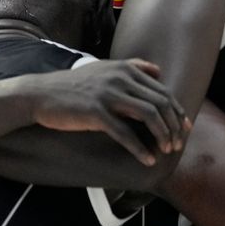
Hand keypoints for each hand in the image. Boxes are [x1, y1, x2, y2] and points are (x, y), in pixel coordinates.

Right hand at [21, 59, 188, 165]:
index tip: (184, 128)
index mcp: (125, 69)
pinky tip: (148, 159)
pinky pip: (125, 133)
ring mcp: (108, 94)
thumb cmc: (73, 85)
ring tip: (167, 150)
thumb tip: (158, 71)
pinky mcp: (96, 112)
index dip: (177, 111)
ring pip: (148, 115)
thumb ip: (132, 67)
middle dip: (174, 126)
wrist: (40, 94)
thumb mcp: (103, 69)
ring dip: (162, 135)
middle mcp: (120, 78)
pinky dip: (140, 148)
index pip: (162, 91)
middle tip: (178, 143)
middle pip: (160, 103)